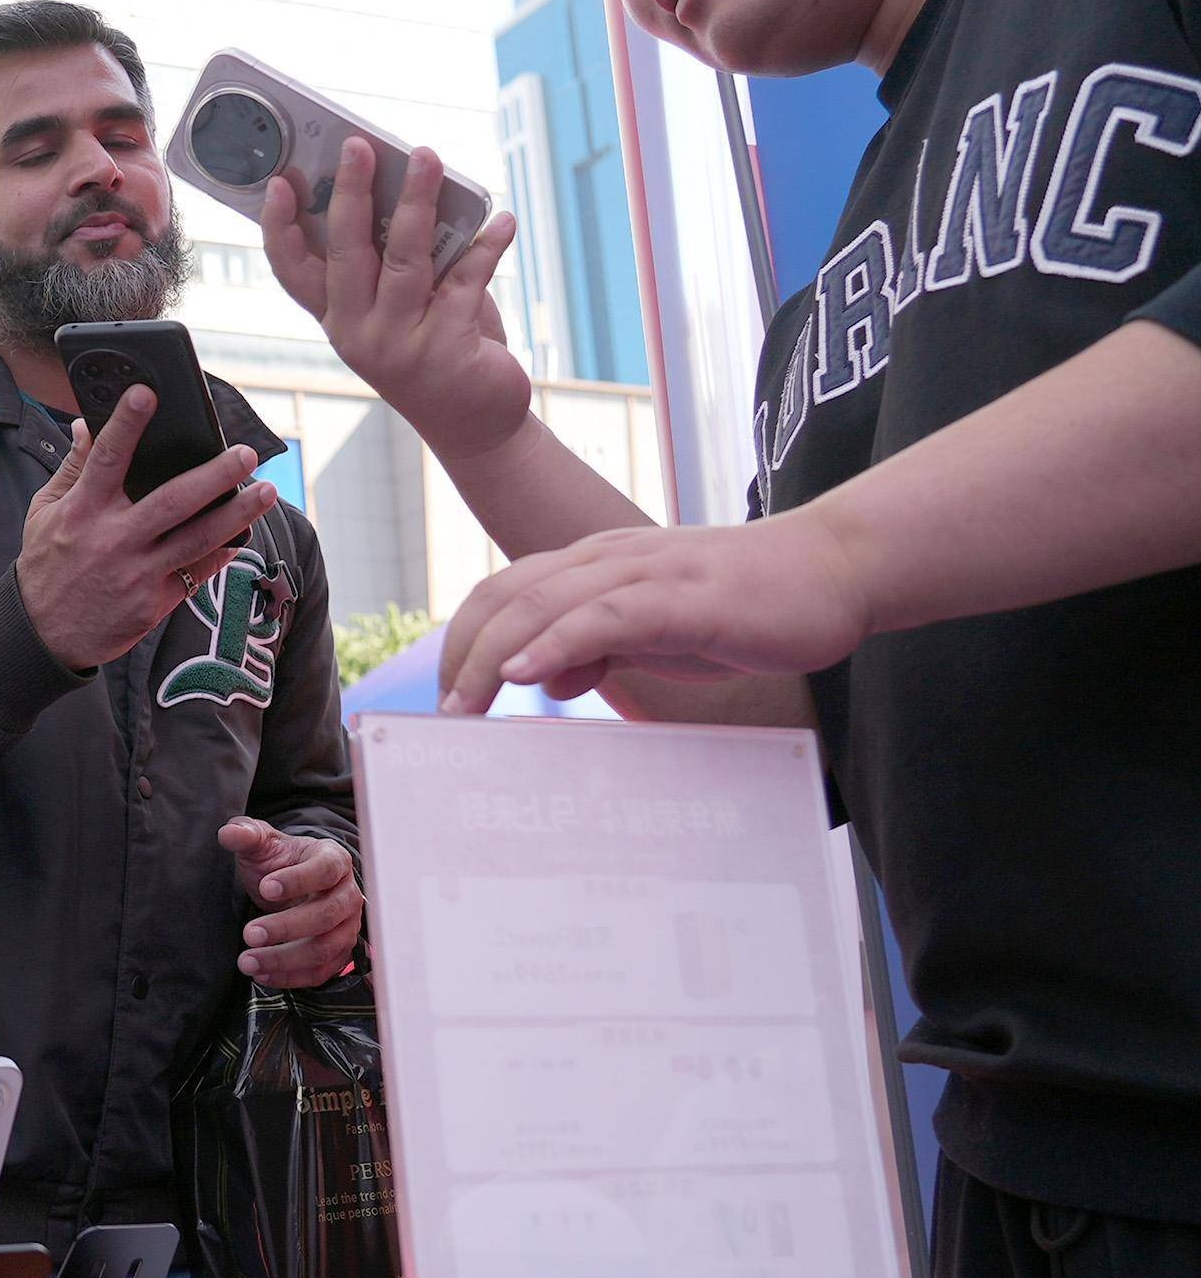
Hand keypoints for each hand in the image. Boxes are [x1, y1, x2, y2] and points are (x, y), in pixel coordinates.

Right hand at [17, 385, 281, 671]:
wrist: (42, 635)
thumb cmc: (46, 565)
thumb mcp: (44, 512)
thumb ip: (71, 469)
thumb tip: (84, 426)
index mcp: (82, 512)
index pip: (106, 459)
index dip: (126, 424)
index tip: (146, 394)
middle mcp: (113, 540)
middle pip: (172, 501)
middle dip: (214, 475)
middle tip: (244, 453)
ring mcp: (137, 573)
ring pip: (198, 539)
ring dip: (237, 514)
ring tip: (267, 491)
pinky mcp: (153, 603)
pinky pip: (197, 572)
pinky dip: (222, 551)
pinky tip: (243, 532)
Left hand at [218, 818, 362, 987]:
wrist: (291, 884)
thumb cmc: (280, 862)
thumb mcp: (262, 842)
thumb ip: (247, 834)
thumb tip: (228, 832)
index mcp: (334, 860)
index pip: (325, 870)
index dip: (298, 881)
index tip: (265, 888)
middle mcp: (348, 895)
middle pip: (327, 915)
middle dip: (287, 927)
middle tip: (249, 933)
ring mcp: (347, 927)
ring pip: (325, 948)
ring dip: (286, 959)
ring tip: (248, 961)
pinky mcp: (338, 953)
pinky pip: (321, 971)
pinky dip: (291, 977)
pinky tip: (261, 975)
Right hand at [260, 140, 528, 464]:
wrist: (475, 426)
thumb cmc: (436, 351)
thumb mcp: (404, 310)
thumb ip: (397, 263)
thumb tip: (410, 190)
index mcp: (338, 320)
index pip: (293, 272)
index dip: (280, 228)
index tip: (278, 182)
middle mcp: (357, 333)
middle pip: (346, 252)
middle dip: (350, 192)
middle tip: (358, 145)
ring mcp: (398, 344)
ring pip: (403, 258)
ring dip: (416, 200)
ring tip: (428, 157)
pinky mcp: (445, 349)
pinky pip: (464, 282)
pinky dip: (487, 246)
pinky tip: (502, 220)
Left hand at [437, 510, 871, 714]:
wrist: (834, 568)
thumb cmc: (741, 602)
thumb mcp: (653, 632)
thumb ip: (597, 646)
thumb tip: (543, 675)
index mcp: (594, 566)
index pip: (504, 593)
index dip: (463, 640)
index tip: (444, 697)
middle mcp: (607, 560)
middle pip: (506, 598)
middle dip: (462, 656)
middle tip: (442, 717)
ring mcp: (645, 572)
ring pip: (543, 604)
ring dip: (492, 655)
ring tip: (463, 705)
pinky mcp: (684, 595)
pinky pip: (605, 615)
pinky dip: (558, 642)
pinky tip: (527, 672)